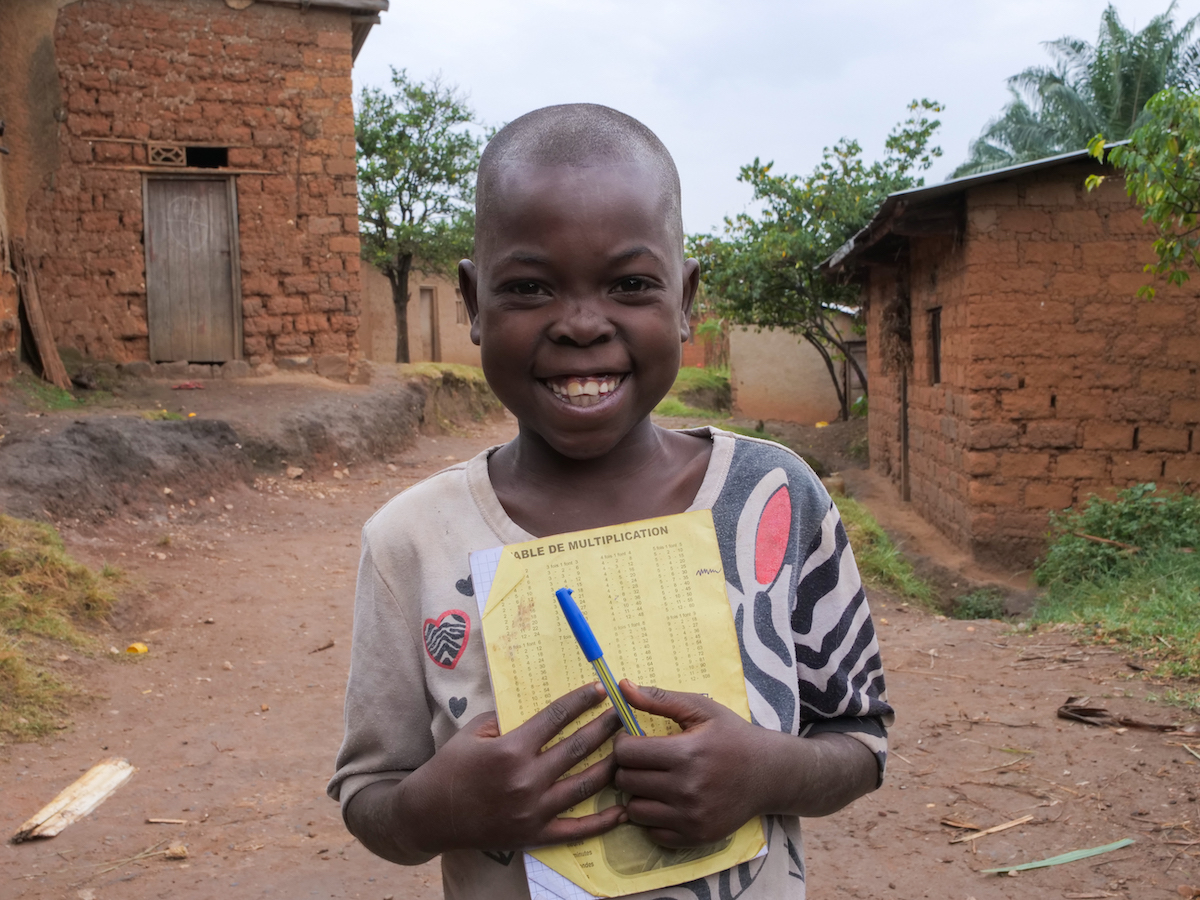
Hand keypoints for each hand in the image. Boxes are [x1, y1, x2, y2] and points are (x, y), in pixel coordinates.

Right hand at [398, 682, 624, 853]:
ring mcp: (533, 810)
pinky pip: (576, 830)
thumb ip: (506, 720)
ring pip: (584, 786)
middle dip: (604, 728)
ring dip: (610, 766)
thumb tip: (539, 712)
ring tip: (627, 753)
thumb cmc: (449, 768)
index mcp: (511, 749)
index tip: (599, 690)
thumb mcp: (472, 732)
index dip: (580, 701)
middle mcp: (526, 779)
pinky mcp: (534, 835)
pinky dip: (602, 822)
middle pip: (577, 748)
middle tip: (622, 715)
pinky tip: (622, 810)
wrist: (429, 816)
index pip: (555, 718)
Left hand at [612, 681, 767, 847]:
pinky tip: (666, 802)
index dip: (623, 743)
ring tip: (653, 781)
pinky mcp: (696, 837)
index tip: (633, 740)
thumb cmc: (733, 736)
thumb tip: (622, 687)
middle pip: (626, 781)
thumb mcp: (701, 709)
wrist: (770, 774)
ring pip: (635, 810)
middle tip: (643, 761)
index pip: (626, 753)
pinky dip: (654, 818)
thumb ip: (659, 698)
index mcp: (686, 753)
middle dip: (628, 768)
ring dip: (638, 794)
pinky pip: (653, 833)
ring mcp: (692, 817)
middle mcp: (687, 789)